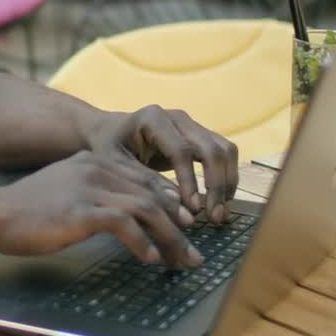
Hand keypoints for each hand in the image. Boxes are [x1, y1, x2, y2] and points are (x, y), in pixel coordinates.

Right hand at [0, 150, 203, 267]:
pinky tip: (150, 259)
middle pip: (152, 193)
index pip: (146, 179)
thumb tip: (131, 219)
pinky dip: (142, 243)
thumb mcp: (69, 193)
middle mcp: (96, 168)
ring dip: (170, 237)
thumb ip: (98, 197)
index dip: (172, 205)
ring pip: (145, 208)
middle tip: (194, 253)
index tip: (187, 229)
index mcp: (95, 162)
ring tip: (183, 261)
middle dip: (179, 226)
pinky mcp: (79, 210)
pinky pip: (123, 224)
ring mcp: (88, 187)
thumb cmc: (30, 211)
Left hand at [84, 106, 238, 224]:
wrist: (109, 132)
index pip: (181, 151)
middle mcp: (178, 117)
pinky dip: (227, 177)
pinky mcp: (200, 135)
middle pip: (211, 148)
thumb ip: (145, 183)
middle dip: (217, 185)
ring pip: (225, 149)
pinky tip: (220, 201)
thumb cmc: (107, 148)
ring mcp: (192, 124)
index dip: (191, 181)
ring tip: (220, 213)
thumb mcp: (116, 166)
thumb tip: (180, 209)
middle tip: (215, 218)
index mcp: (154, 119)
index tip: (194, 209)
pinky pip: (224, 153)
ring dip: (228, 182)